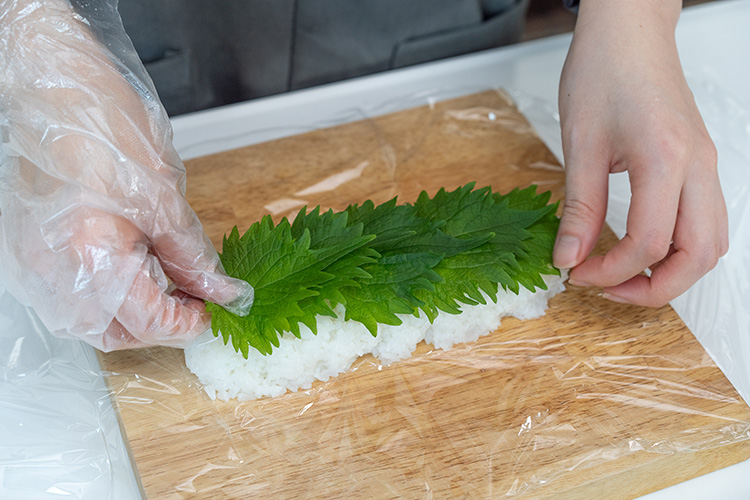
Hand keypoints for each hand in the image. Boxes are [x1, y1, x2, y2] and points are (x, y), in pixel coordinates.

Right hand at [0, 0, 252, 349]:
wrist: (55, 89)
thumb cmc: (104, 128)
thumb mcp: (166, 198)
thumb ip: (193, 256)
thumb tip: (221, 291)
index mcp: (90, 258)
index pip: (147, 323)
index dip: (187, 323)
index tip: (213, 309)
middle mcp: (54, 271)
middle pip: (115, 333)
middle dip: (159, 324)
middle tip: (193, 297)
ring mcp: (36, 264)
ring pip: (91, 319)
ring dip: (134, 311)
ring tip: (165, 276)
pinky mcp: (32, 252)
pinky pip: (72, 294)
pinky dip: (108, 293)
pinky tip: (132, 263)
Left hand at [554, 0, 727, 306]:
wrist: (629, 33)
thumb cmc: (603, 72)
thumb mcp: (579, 144)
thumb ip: (579, 207)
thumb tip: (568, 257)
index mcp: (666, 159)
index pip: (650, 243)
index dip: (610, 271)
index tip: (576, 272)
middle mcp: (698, 167)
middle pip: (699, 256)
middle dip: (653, 289)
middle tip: (606, 289)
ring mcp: (706, 166)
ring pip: (711, 244)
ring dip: (672, 273)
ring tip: (623, 276)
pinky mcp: (700, 165)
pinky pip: (706, 222)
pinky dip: (680, 248)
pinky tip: (641, 248)